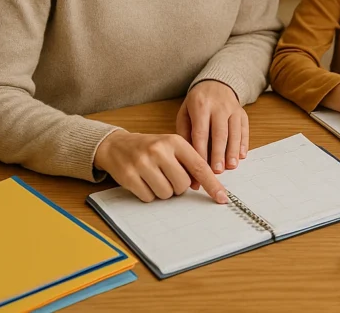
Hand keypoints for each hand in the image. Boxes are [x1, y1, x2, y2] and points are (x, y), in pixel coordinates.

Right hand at [94, 130, 227, 203]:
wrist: (117, 145)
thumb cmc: (151, 148)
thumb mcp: (172, 147)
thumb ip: (189, 162)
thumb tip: (203, 185)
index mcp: (175, 141)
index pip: (199, 166)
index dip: (212, 184)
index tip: (222, 197)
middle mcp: (159, 150)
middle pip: (182, 185)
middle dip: (178, 186)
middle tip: (168, 176)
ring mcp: (143, 163)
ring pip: (166, 193)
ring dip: (163, 191)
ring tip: (155, 177)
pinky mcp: (129, 176)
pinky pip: (149, 198)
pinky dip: (149, 194)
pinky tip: (143, 181)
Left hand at [176, 80, 247, 190]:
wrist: (216, 83)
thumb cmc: (197, 103)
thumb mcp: (185, 113)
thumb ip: (185, 133)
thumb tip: (188, 158)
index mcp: (201, 106)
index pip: (201, 133)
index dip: (201, 152)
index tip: (199, 168)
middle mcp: (219, 106)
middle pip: (219, 134)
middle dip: (219, 154)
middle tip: (217, 171)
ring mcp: (233, 109)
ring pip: (234, 132)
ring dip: (233, 151)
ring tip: (231, 166)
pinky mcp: (242, 113)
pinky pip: (244, 129)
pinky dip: (243, 143)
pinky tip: (241, 155)